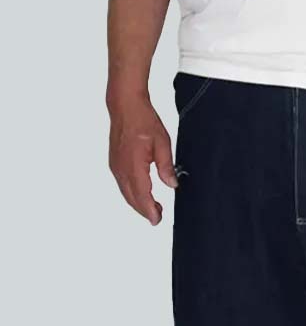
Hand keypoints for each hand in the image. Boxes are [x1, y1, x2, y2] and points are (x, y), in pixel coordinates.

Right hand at [108, 94, 177, 224]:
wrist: (125, 106)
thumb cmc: (143, 120)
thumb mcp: (162, 142)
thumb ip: (166, 166)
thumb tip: (172, 184)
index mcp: (134, 165)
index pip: (142, 195)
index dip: (149, 210)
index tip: (156, 220)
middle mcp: (121, 169)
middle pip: (132, 198)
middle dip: (144, 210)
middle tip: (157, 217)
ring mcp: (115, 167)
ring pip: (126, 193)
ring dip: (138, 203)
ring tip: (153, 208)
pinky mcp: (114, 163)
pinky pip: (122, 185)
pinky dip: (132, 194)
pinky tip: (141, 194)